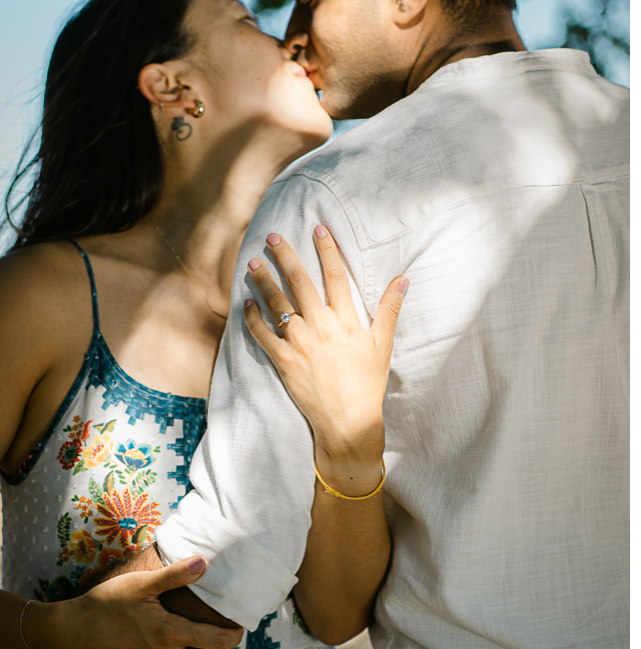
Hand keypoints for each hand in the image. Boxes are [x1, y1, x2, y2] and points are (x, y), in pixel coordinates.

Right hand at [25, 555, 243, 648]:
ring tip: (189, 648)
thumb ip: (175, 575)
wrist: (68, 635)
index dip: (233, 636)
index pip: (219, 642)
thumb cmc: (105, 604)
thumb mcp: (140, 584)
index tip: (236, 629)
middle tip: (212, 638)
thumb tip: (204, 561)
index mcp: (169, 634)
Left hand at [244, 225, 408, 494]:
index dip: (327, 249)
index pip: (335, 275)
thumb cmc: (368, 383)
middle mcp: (320, 325)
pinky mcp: (283, 361)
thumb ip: (390, 309)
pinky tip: (246, 304)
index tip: (318, 228)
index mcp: (346, 319)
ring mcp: (299, 343)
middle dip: (286, 256)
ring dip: (264, 281)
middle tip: (273, 236)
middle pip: (300, 282)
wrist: (348, 420)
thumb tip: (403, 278)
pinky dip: (252, 319)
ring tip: (253, 262)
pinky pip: (263, 335)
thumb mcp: (382, 344)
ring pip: (277, 304)